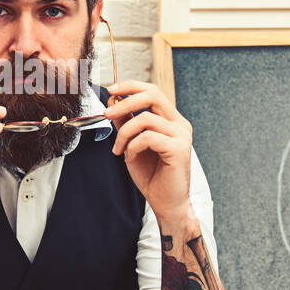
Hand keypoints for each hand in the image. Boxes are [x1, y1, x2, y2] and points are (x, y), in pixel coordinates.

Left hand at [104, 80, 193, 223]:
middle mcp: (179, 124)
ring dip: (124, 133)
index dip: (131, 86)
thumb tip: (114, 102)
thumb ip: (126, 123)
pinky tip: (131, 157)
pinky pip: (148, 137)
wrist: (166, 203)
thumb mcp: (132, 144)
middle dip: (126, 101)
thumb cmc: (152, 176)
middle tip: (107, 113)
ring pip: (145, 119)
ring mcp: (182, 135)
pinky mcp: (180, 148)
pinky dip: (133, 146)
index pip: (153, 91)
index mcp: (171, 120)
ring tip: (119, 149)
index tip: (112, 90)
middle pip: (153, 95)